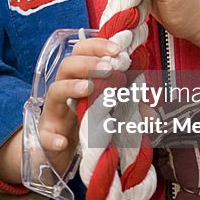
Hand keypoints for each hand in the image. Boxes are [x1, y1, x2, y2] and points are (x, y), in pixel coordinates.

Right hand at [0, 36, 118, 183]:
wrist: (64, 153)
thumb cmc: (87, 124)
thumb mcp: (110, 111)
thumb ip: (131, 109)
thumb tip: (154, 115)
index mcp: (79, 79)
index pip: (82, 52)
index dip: (97, 47)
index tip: (118, 50)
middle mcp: (64, 91)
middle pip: (67, 66)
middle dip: (87, 63)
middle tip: (108, 68)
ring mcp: (53, 114)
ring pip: (55, 92)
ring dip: (70, 87)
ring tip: (89, 88)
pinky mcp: (46, 138)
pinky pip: (45, 136)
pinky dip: (53, 138)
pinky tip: (63, 142)